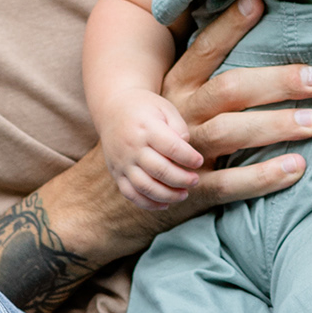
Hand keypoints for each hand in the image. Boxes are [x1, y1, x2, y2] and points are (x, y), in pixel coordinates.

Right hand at [100, 93, 206, 208]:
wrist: (112, 109)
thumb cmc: (145, 109)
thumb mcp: (165, 108)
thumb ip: (179, 128)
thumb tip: (188, 152)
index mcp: (146, 128)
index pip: (171, 147)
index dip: (188, 158)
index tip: (199, 161)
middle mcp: (132, 147)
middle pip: (160, 170)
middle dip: (182, 179)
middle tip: (194, 180)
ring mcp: (122, 162)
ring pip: (145, 186)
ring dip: (168, 195)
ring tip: (183, 194)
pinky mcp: (116, 173)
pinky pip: (131, 194)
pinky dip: (148, 204)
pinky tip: (165, 204)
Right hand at [157, 0, 311, 213]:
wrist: (138, 190)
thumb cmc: (180, 131)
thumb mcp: (188, 97)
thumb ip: (219, 72)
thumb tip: (263, 24)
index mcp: (179, 85)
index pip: (205, 49)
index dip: (228, 26)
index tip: (258, 3)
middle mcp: (181, 113)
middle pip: (228, 90)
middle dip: (276, 83)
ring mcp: (187, 152)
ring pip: (229, 133)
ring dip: (274, 126)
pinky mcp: (194, 189)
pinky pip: (229, 182)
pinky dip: (263, 176)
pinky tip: (295, 168)